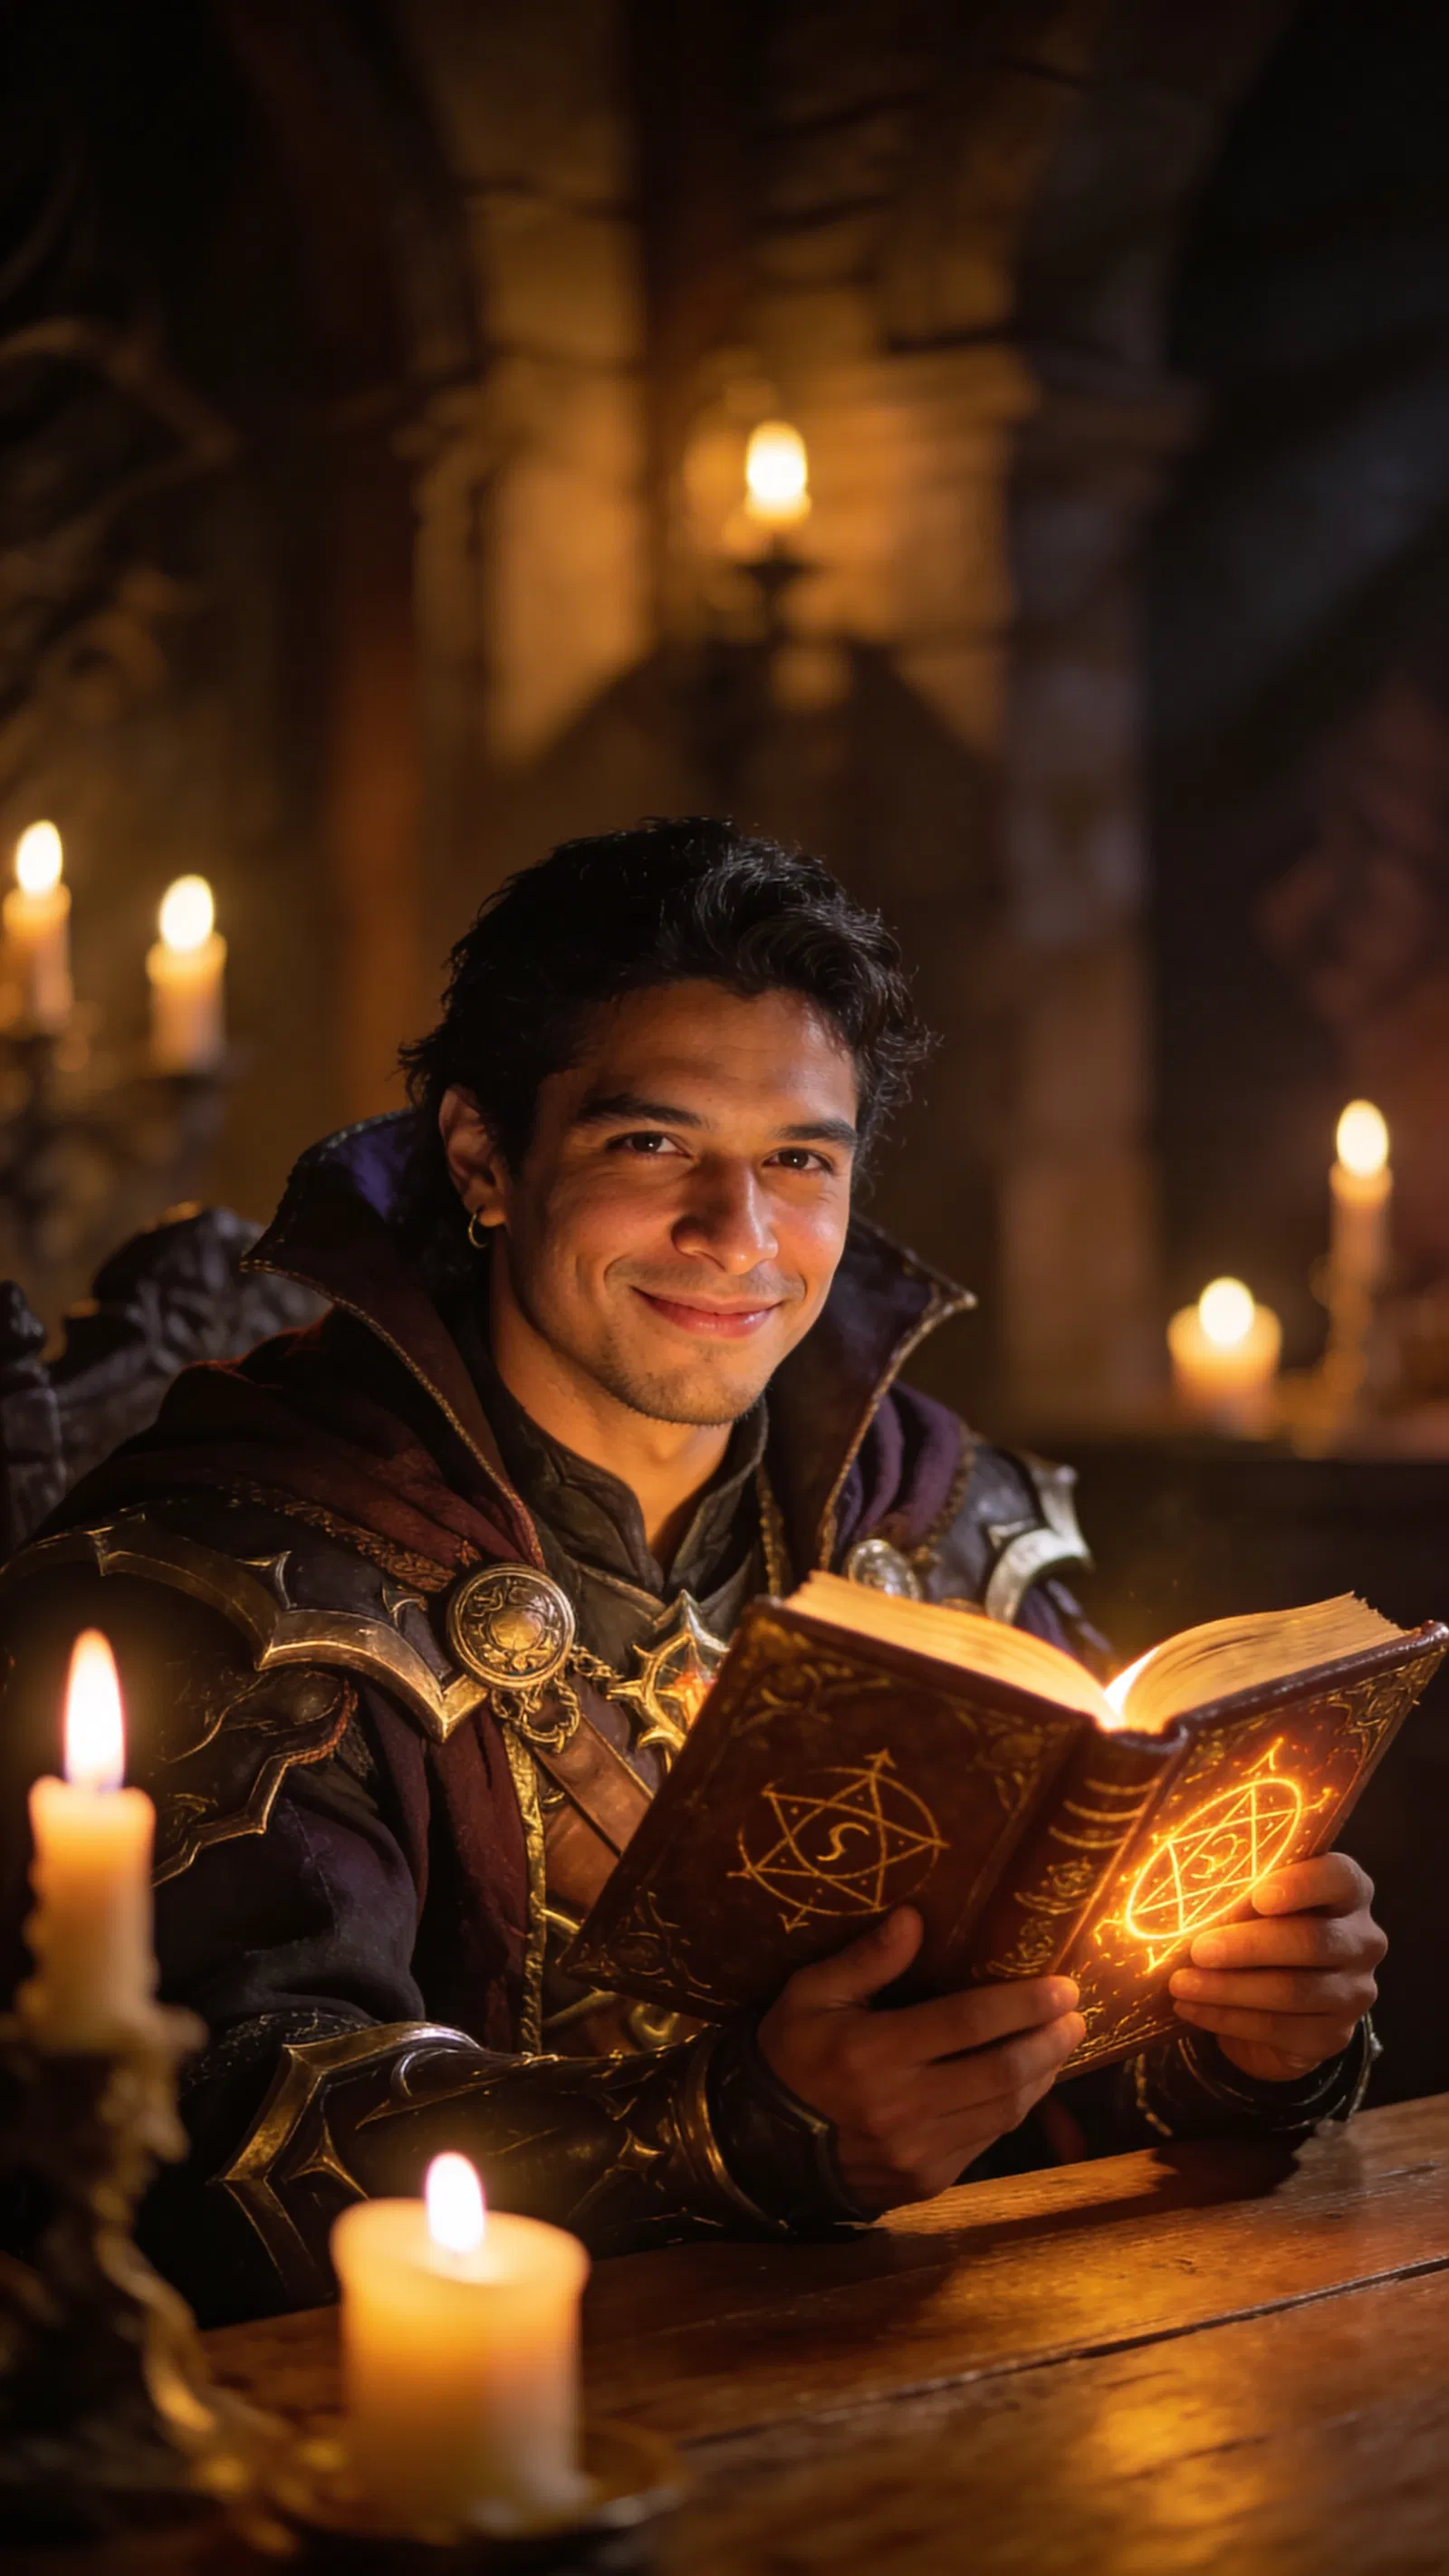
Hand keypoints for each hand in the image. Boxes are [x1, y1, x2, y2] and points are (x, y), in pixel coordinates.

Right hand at [757, 1905, 1084, 2212]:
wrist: (761, 2145)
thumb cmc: (790, 2054)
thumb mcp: (811, 1995)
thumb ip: (866, 1959)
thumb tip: (915, 1918)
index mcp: (874, 2053)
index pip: (967, 2024)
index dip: (1021, 2004)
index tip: (1063, 1986)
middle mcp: (902, 2107)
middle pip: (999, 2071)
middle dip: (1048, 2040)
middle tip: (1076, 2014)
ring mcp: (917, 2152)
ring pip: (1002, 2111)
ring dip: (1042, 2075)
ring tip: (1063, 2043)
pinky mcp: (926, 2180)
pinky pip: (985, 2142)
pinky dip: (1014, 2109)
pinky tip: (1027, 2082)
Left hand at [1168, 1851, 1383, 2083]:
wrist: (1280, 2003)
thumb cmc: (1262, 1930)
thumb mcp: (1256, 1900)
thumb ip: (1240, 1887)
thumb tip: (1186, 1890)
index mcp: (1349, 1891)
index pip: (1338, 1877)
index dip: (1300, 1886)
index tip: (1258, 1897)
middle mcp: (1362, 1940)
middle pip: (1311, 1940)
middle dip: (1249, 1945)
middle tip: (1199, 1949)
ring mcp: (1354, 1992)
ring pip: (1293, 1990)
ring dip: (1229, 1988)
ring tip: (1181, 1983)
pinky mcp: (1334, 2035)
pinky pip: (1279, 2028)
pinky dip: (1227, 2018)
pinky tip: (1191, 2008)